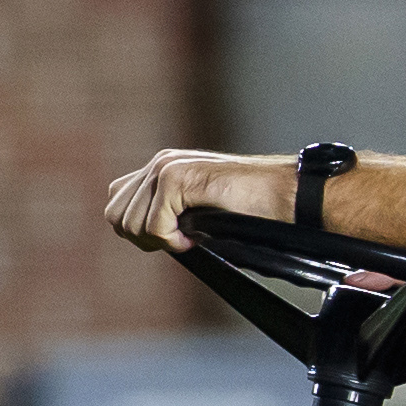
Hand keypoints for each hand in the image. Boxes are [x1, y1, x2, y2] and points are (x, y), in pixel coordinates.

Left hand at [104, 148, 291, 253]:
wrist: (290, 195)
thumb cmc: (257, 208)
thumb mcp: (202, 210)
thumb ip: (171, 211)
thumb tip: (141, 236)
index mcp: (163, 168)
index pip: (118, 204)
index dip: (139, 231)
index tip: (176, 238)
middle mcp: (160, 163)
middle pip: (115, 215)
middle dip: (144, 239)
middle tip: (181, 241)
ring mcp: (166, 168)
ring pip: (130, 222)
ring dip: (160, 240)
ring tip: (192, 238)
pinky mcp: (177, 178)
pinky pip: (153, 225)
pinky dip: (173, 240)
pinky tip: (197, 237)